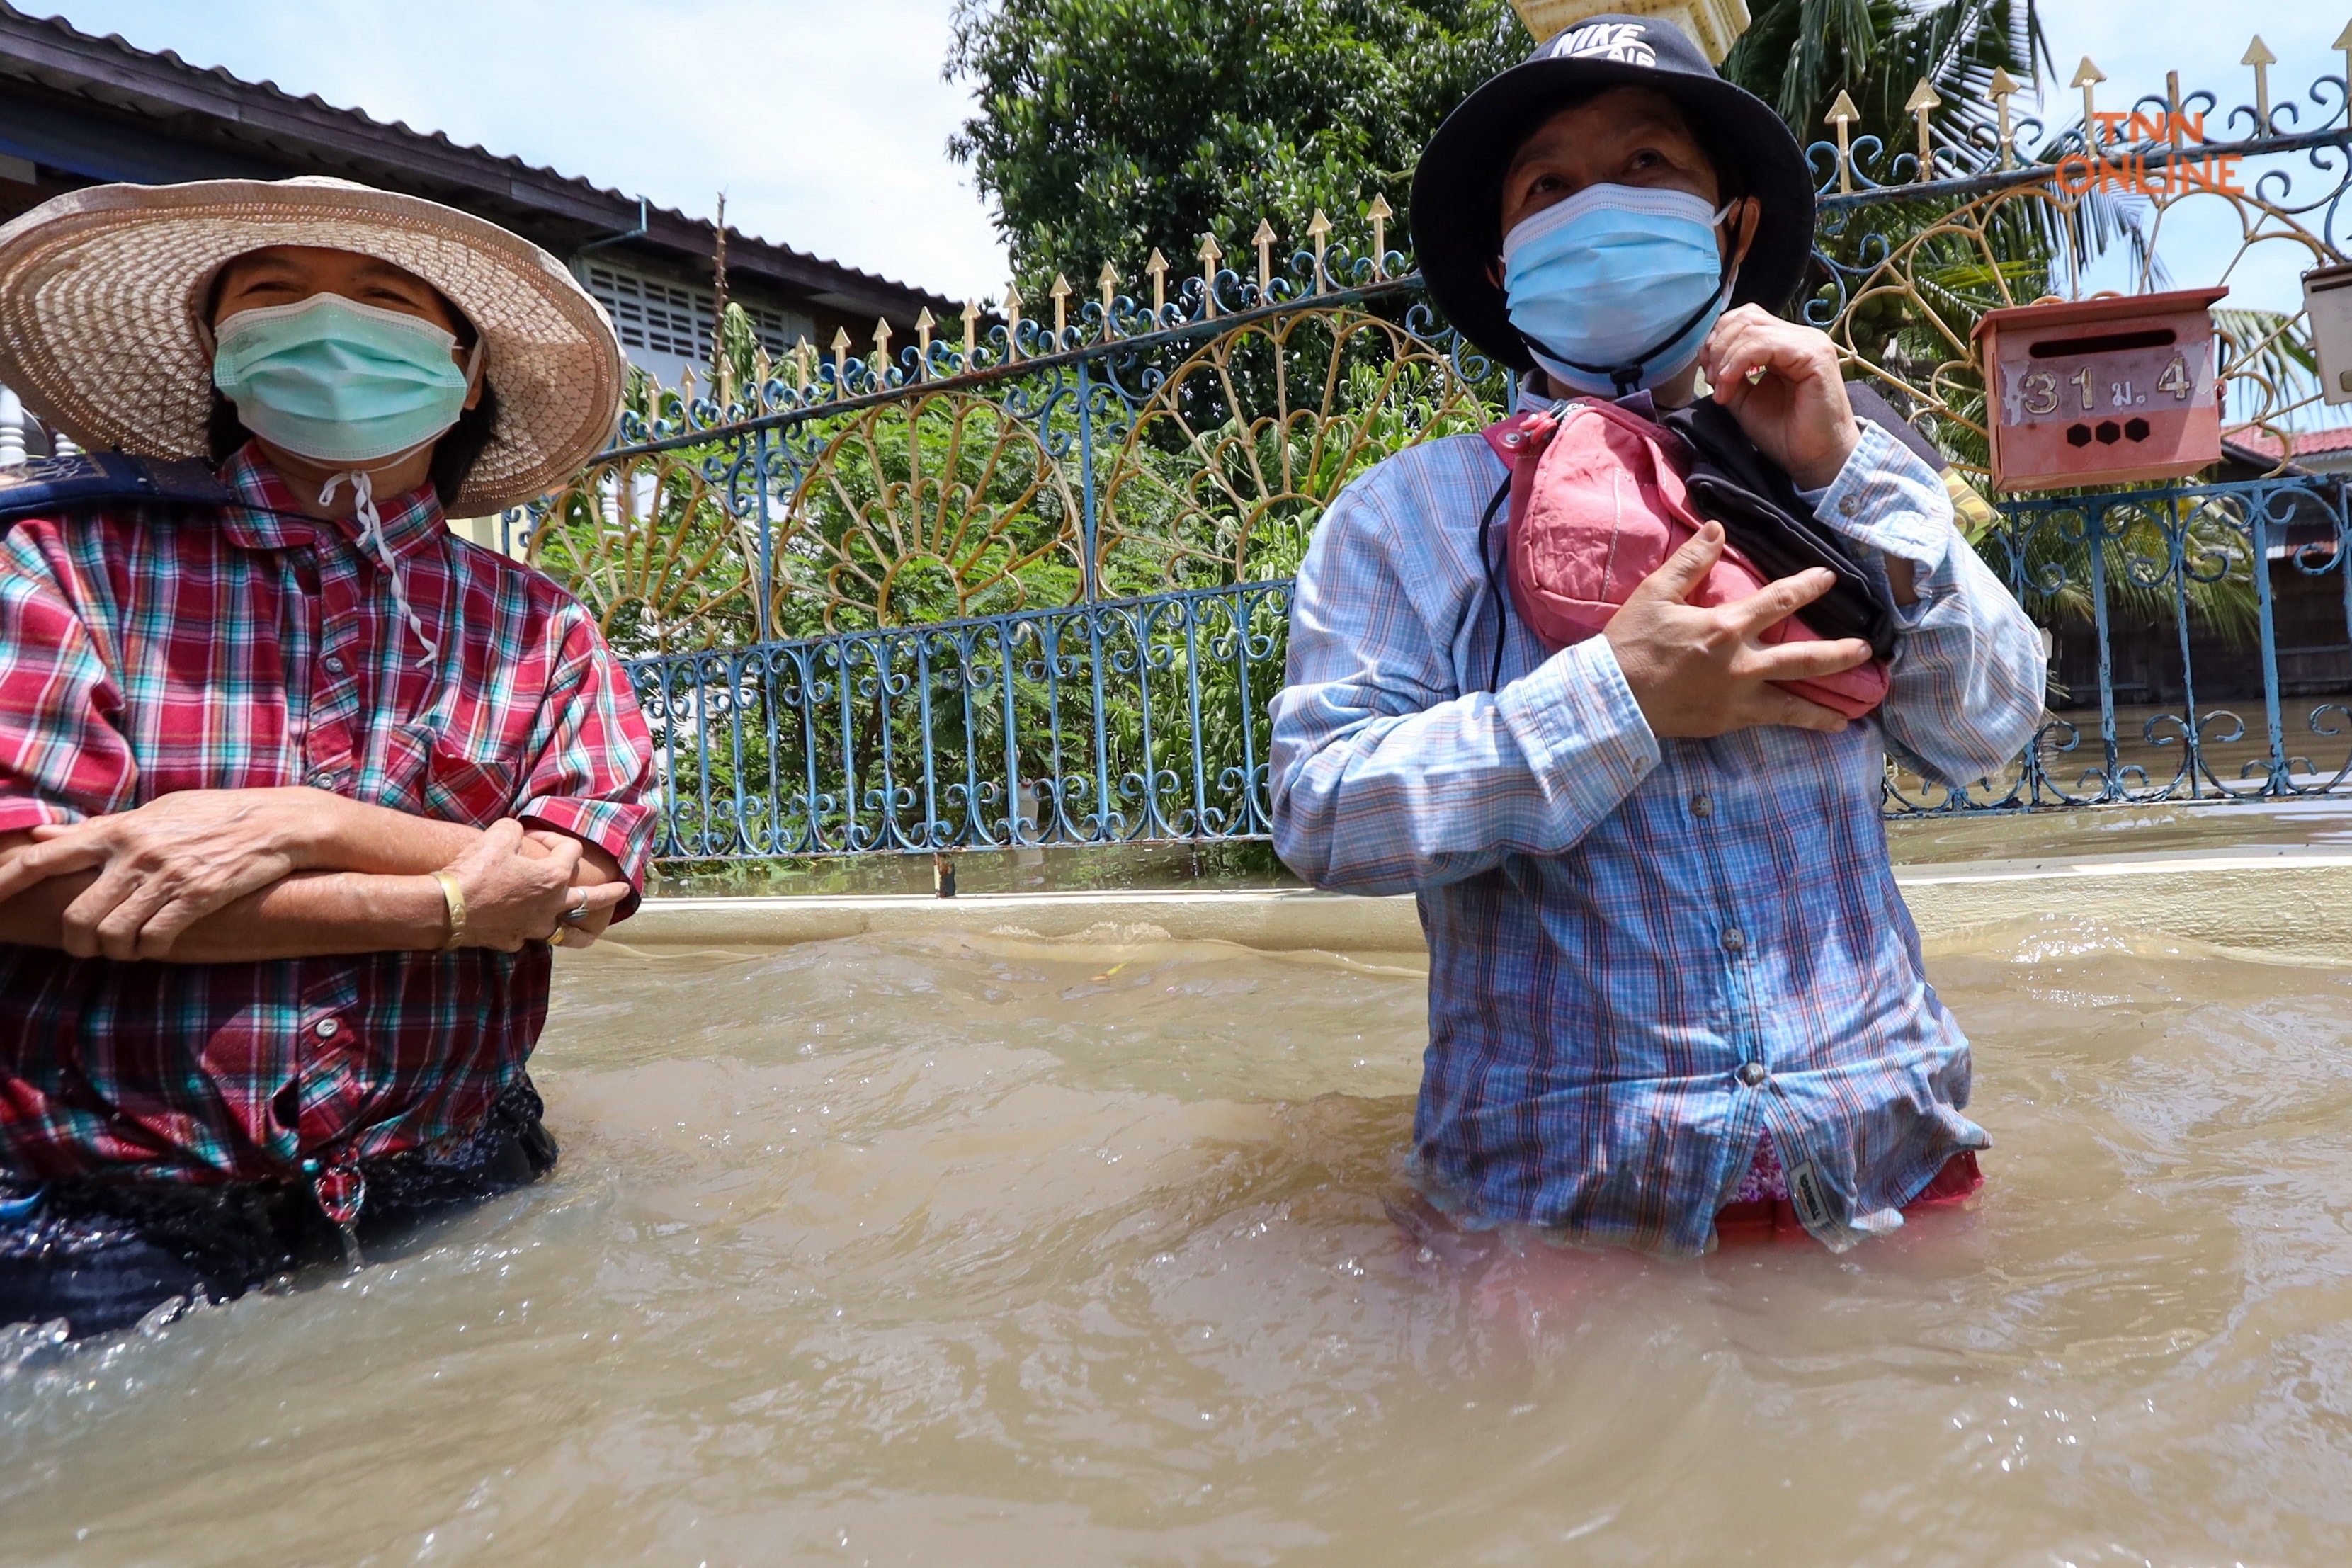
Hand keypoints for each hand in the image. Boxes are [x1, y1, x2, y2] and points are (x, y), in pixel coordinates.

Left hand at [0, 787, 338, 960]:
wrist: (277, 823)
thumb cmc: (213, 815)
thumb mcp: (152, 813)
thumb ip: (97, 830)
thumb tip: (42, 837)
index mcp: (118, 830)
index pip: (43, 859)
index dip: (5, 883)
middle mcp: (134, 854)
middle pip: (77, 916)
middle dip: (77, 943)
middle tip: (89, 947)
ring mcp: (165, 877)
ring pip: (111, 935)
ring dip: (114, 952)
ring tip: (126, 948)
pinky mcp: (196, 898)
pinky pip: (153, 941)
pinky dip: (147, 951)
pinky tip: (156, 945)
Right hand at [450, 819, 628, 951]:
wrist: (447, 909)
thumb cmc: (476, 871)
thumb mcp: (497, 836)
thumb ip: (514, 831)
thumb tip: (516, 834)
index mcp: (554, 877)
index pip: (570, 851)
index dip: (554, 838)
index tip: (533, 835)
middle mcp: (551, 905)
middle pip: (590, 899)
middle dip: (609, 895)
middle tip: (624, 892)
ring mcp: (533, 927)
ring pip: (565, 932)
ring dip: (578, 930)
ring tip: (591, 934)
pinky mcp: (512, 941)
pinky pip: (528, 936)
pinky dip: (530, 931)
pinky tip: (528, 930)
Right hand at [1603, 523, 1874, 737]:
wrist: (1609, 699)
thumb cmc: (1629, 643)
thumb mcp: (1655, 594)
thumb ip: (1690, 561)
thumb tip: (1717, 528)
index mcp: (1725, 627)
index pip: (1779, 601)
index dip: (1807, 587)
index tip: (1829, 578)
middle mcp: (1741, 665)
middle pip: (1803, 659)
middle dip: (1839, 655)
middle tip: (1865, 652)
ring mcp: (1735, 699)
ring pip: (1792, 705)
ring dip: (1825, 708)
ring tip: (1852, 713)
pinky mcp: (1724, 723)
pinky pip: (1767, 723)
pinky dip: (1792, 726)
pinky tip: (1809, 730)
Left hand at [1696, 306, 1860, 490]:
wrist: (1814, 459)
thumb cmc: (1785, 433)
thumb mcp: (1744, 398)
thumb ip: (1728, 373)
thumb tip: (1707, 354)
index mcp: (1784, 343)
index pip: (1745, 319)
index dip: (1718, 340)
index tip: (1710, 374)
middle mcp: (1799, 336)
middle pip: (1745, 318)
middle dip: (1718, 347)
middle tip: (1712, 380)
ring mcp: (1808, 342)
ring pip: (1752, 328)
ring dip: (1725, 358)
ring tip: (1722, 389)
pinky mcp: (1813, 354)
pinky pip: (1764, 345)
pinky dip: (1738, 363)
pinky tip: (1730, 387)